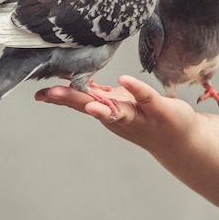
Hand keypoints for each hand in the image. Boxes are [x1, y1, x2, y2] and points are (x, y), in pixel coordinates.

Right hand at [34, 75, 198, 151]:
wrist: (179, 141)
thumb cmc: (144, 117)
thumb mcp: (117, 105)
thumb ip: (96, 94)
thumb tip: (72, 82)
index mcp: (107, 111)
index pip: (79, 102)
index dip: (59, 97)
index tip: (39, 93)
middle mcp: (118, 117)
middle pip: (92, 107)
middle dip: (71, 100)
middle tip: (50, 93)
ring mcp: (139, 115)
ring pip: (117, 111)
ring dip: (101, 108)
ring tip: (87, 103)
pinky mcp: (159, 110)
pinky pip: (146, 98)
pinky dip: (136, 89)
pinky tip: (124, 79)